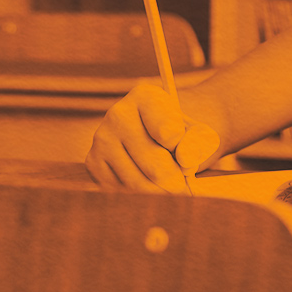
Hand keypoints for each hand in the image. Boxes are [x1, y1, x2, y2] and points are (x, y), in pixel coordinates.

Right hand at [85, 83, 219, 193]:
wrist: (156, 140)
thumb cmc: (181, 136)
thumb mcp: (199, 134)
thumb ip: (199, 143)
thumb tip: (185, 159)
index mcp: (146, 97)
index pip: (169, 132)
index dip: (184, 147)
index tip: (184, 147)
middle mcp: (118, 113)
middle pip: (155, 164)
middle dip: (175, 179)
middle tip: (182, 180)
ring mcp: (102, 138)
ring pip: (137, 183)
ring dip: (158, 191)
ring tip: (168, 182)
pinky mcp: (92, 162)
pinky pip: (121, 192)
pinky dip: (139, 195)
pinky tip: (146, 182)